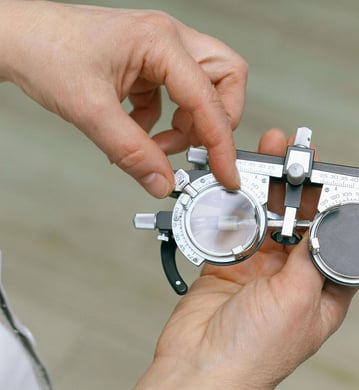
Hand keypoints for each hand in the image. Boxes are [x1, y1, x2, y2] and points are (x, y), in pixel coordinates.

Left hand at [0, 1, 247, 196]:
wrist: (19, 38)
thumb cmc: (47, 51)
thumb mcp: (90, 110)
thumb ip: (131, 151)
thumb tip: (162, 182)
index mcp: (160, 42)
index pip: (208, 99)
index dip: (221, 143)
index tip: (225, 173)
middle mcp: (168, 41)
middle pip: (224, 80)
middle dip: (216, 121)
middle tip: (194, 148)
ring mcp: (159, 53)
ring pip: (202, 91)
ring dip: (187, 126)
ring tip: (156, 146)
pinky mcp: (147, 67)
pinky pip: (174, 99)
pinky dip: (165, 124)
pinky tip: (140, 134)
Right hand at [135, 129, 356, 388]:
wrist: (198, 364)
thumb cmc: (252, 353)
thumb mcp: (296, 301)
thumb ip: (311, 259)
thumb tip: (327, 224)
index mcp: (318, 291)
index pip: (332, 237)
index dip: (332, 206)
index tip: (327, 176)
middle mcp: (289, 278)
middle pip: (297, 223)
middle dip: (297, 190)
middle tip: (293, 160)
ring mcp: (257, 270)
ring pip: (264, 222)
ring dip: (265, 194)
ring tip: (266, 164)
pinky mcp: (228, 265)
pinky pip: (232, 231)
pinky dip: (232, 212)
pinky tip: (236, 193)